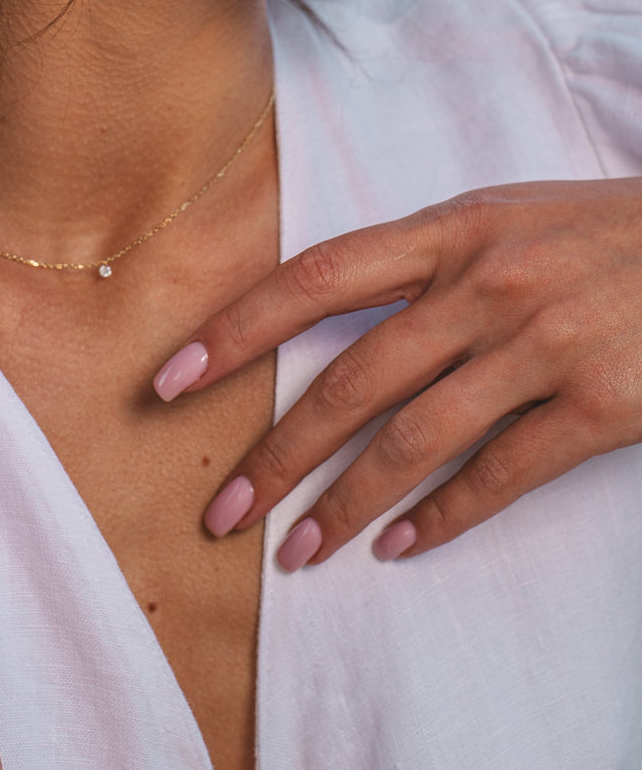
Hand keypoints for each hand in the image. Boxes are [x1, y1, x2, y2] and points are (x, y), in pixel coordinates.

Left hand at [152, 178, 641, 567]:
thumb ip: (426, 258)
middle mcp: (486, 284)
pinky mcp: (599, 405)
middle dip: (274, 453)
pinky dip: (443, 518)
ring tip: (295, 553)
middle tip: (220, 513)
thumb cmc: (605, 230)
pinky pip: (500, 475)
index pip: (316, 277)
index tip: (171, 378)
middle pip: (351, 379)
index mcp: (452, 229)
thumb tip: (332, 306)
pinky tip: (401, 547)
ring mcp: (542, 345)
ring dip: (344, 505)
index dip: (236, 328)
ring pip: (413, 439)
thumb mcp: (508, 216)